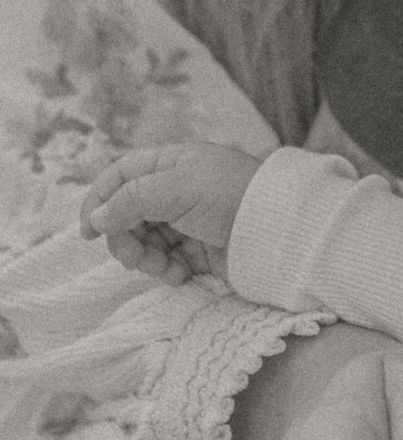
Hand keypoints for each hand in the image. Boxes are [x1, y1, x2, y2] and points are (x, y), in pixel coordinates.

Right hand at [80, 140, 263, 283]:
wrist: (277, 228)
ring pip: (145, 242)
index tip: (88, 233)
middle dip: (126, 240)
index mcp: (170, 163)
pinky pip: (168, 261)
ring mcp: (187, 220)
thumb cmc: (228, 195)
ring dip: (148, 260)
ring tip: (166, 270)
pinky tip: (182, 276)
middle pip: (128, 215)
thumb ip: (131, 200)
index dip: (99, 200)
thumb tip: (96, 217)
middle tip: (135, 260)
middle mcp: (176, 189)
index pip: (121, 176)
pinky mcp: (199, 249)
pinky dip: (168, 271)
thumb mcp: (176, 188)